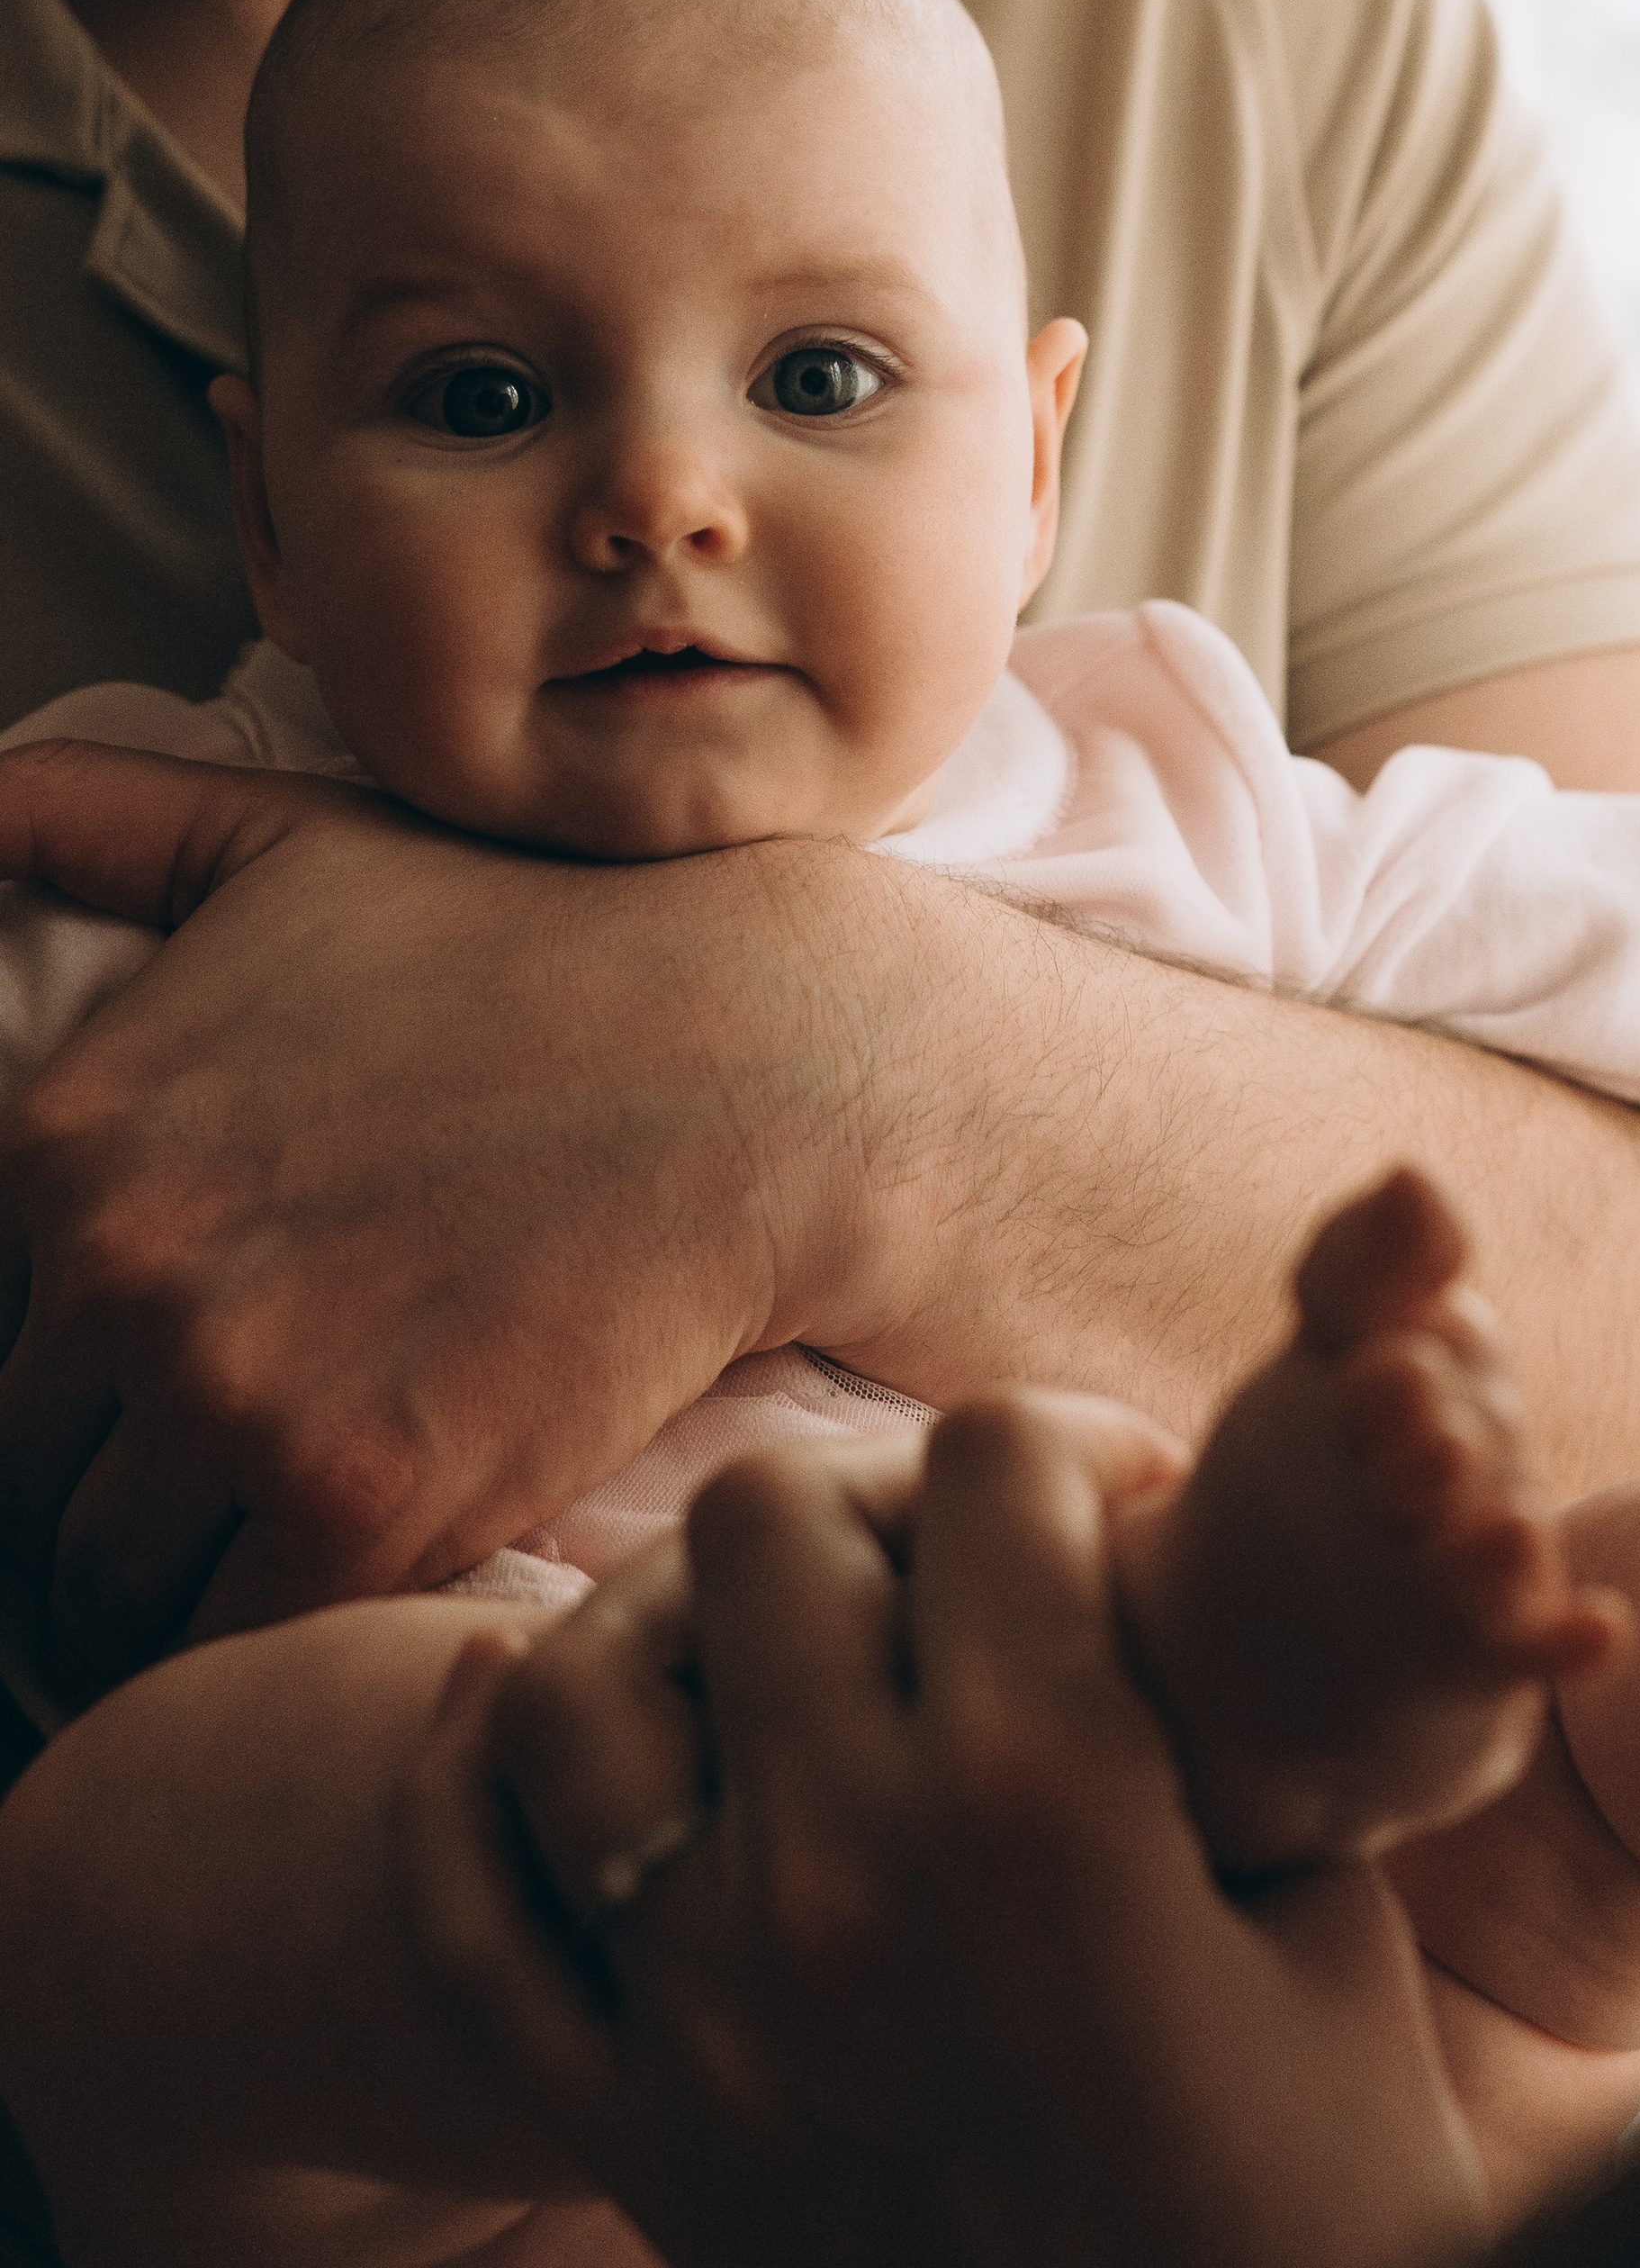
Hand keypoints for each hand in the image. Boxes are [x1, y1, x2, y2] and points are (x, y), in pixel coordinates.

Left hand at [0, 740, 856, 1690]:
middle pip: (24, 1477)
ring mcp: (233, 1396)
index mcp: (71, 1132)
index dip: (74, 1363)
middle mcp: (119, 1269)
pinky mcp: (358, 1506)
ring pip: (105, 1586)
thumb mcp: (284, 844)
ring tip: (280, 1539)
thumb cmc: (522, 949)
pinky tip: (354, 1571)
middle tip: (233, 1468)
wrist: (750, 1064)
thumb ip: (93, 816)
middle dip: (109, 1487)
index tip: (165, 1369)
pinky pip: (233, 1641)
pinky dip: (274, 1630)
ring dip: (178, 1584)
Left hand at [408, 1403, 1492, 2267]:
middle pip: (764, 1519)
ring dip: (670, 1629)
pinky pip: (467, 1915)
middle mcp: (845, 1873)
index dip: (1073, 1447)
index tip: (1115, 1506)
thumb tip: (1120, 1573)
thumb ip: (1209, 1726)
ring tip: (768, 1652)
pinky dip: (464, 1786)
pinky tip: (495, 1695)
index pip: (993, 1460)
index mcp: (1047, 1800)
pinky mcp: (628, 2134)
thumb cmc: (1312, 2196)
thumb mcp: (1321, 1921)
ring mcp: (706, 2011)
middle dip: (874, 1504)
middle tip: (948, 1572)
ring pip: (574, 1681)